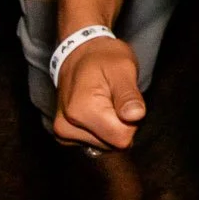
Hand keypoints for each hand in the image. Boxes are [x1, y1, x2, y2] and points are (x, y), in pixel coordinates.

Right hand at [53, 35, 146, 150]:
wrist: (79, 53)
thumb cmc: (103, 58)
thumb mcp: (123, 68)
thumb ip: (128, 95)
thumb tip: (136, 116)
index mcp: (81, 110)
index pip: (122, 138)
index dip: (131, 121)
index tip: (124, 100)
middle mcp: (66, 127)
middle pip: (113, 144)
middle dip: (121, 124)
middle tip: (114, 99)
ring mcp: (63, 133)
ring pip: (105, 146)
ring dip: (111, 126)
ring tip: (104, 102)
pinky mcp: (63, 135)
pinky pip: (95, 143)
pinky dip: (101, 130)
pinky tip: (96, 111)